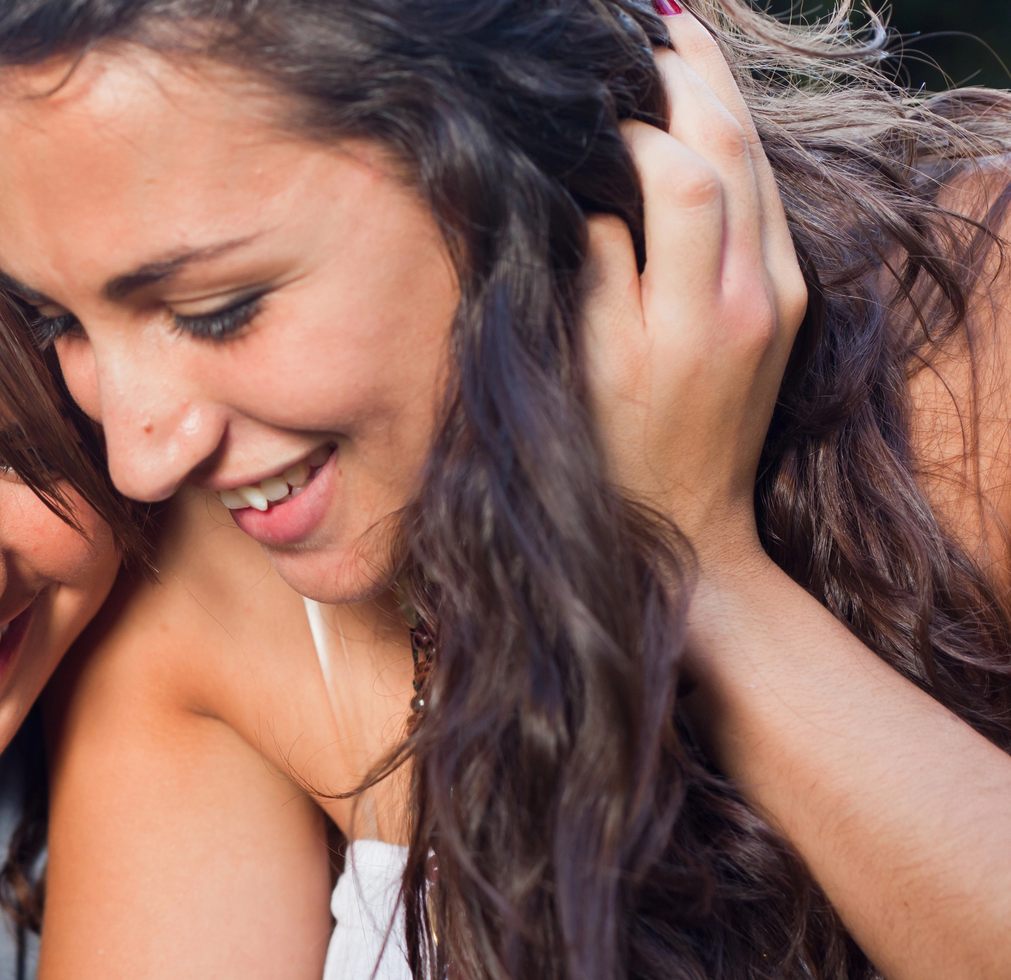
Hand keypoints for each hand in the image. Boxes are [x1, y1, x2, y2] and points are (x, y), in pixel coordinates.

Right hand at [581, 9, 805, 570]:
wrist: (692, 532)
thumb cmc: (617, 460)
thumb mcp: (588, 374)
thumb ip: (598, 274)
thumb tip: (600, 196)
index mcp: (705, 314)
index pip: (690, 179)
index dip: (645, 133)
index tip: (598, 114)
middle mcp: (760, 295)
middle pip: (739, 151)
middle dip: (695, 80)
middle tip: (651, 27)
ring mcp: (782, 295)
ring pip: (760, 166)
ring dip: (721, 98)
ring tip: (678, 45)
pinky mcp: (786, 301)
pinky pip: (765, 199)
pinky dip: (733, 144)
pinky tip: (704, 115)